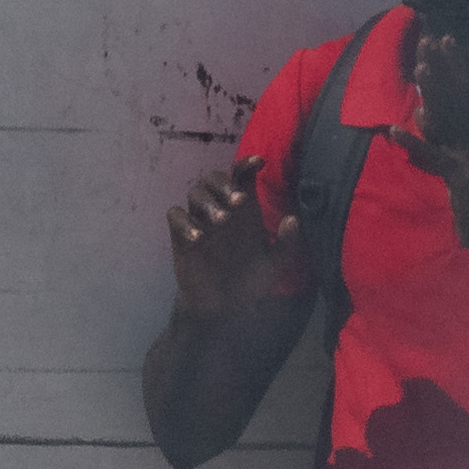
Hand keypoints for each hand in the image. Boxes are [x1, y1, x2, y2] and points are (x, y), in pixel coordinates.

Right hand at [164, 158, 309, 321]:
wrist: (227, 307)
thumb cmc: (252, 278)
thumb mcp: (276, 263)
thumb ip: (286, 242)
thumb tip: (292, 220)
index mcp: (245, 211)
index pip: (242, 178)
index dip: (247, 165)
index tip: (259, 161)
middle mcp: (222, 210)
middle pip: (213, 178)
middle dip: (225, 184)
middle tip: (239, 200)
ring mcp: (200, 222)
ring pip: (194, 193)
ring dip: (208, 202)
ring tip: (223, 220)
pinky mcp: (182, 238)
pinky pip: (175, 218)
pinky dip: (184, 223)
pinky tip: (200, 238)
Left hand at [405, 27, 468, 255]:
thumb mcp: (458, 158)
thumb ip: (443, 134)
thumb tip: (424, 108)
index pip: (466, 91)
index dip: (455, 63)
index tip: (442, 37)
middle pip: (458, 97)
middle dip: (442, 67)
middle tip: (428, 38)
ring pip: (449, 119)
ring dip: (434, 93)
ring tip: (419, 69)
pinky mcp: (461, 177)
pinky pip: (435, 157)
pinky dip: (414, 145)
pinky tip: (394, 131)